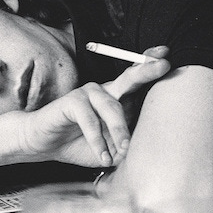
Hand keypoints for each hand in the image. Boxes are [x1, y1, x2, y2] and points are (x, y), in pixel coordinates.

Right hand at [17, 46, 169, 166]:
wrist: (46, 145)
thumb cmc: (80, 145)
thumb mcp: (111, 150)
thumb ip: (126, 147)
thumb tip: (140, 148)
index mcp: (118, 98)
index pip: (138, 81)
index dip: (151, 67)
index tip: (167, 57)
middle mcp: (106, 91)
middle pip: (130, 78)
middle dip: (148, 70)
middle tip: (164, 65)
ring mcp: (89, 93)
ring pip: (112, 107)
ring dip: (119, 130)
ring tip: (122, 151)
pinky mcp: (72, 101)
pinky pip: (90, 120)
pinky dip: (97, 140)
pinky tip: (101, 155)